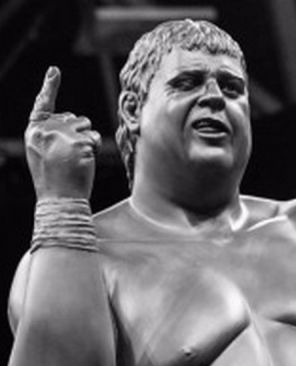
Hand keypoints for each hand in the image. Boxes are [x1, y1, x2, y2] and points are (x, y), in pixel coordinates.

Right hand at [24, 66, 100, 199]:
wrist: (59, 199)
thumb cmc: (55, 179)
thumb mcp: (44, 152)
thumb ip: (53, 133)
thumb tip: (73, 118)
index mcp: (34, 131)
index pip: (42, 105)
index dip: (50, 86)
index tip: (54, 70)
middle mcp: (46, 129)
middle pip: (73, 118)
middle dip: (78, 133)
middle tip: (69, 157)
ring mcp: (62, 134)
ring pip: (86, 125)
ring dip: (88, 139)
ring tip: (76, 159)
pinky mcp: (79, 141)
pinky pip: (95, 137)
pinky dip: (94, 148)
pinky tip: (84, 161)